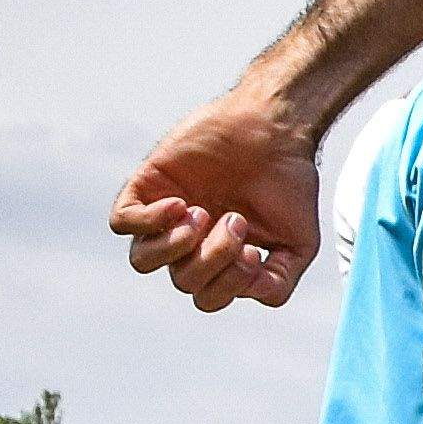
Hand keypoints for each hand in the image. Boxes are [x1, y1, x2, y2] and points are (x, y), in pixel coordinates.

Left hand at [111, 92, 324, 311]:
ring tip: (201, 215)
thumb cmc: (287, 181)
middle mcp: (189, 243)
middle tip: (236, 220)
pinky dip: (149, 221)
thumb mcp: (299, 242)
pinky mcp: (145, 187)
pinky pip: (123, 222)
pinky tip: (181, 203)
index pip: (208, 296)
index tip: (254, 251)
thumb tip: (253, 293)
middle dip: (213, 257)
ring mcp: (164, 216)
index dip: (228, 285)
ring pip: (143, 260)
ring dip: (173, 247)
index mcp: (219, 259)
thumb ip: (280, 281)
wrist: (274, 127)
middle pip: (183, 280)